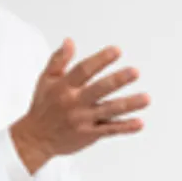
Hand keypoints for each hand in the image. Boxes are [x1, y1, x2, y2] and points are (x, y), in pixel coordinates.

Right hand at [11, 39, 150, 164]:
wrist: (35, 139)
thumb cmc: (42, 107)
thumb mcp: (45, 80)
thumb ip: (58, 60)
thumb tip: (69, 41)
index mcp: (64, 87)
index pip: (84, 70)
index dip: (101, 60)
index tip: (117, 51)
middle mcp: (74, 103)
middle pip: (99, 89)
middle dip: (118, 80)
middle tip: (134, 72)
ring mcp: (83, 120)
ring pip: (109, 111)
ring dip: (128, 104)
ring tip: (146, 98)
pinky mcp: (88, 135)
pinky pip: (109, 131)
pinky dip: (125, 127)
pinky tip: (139, 123)